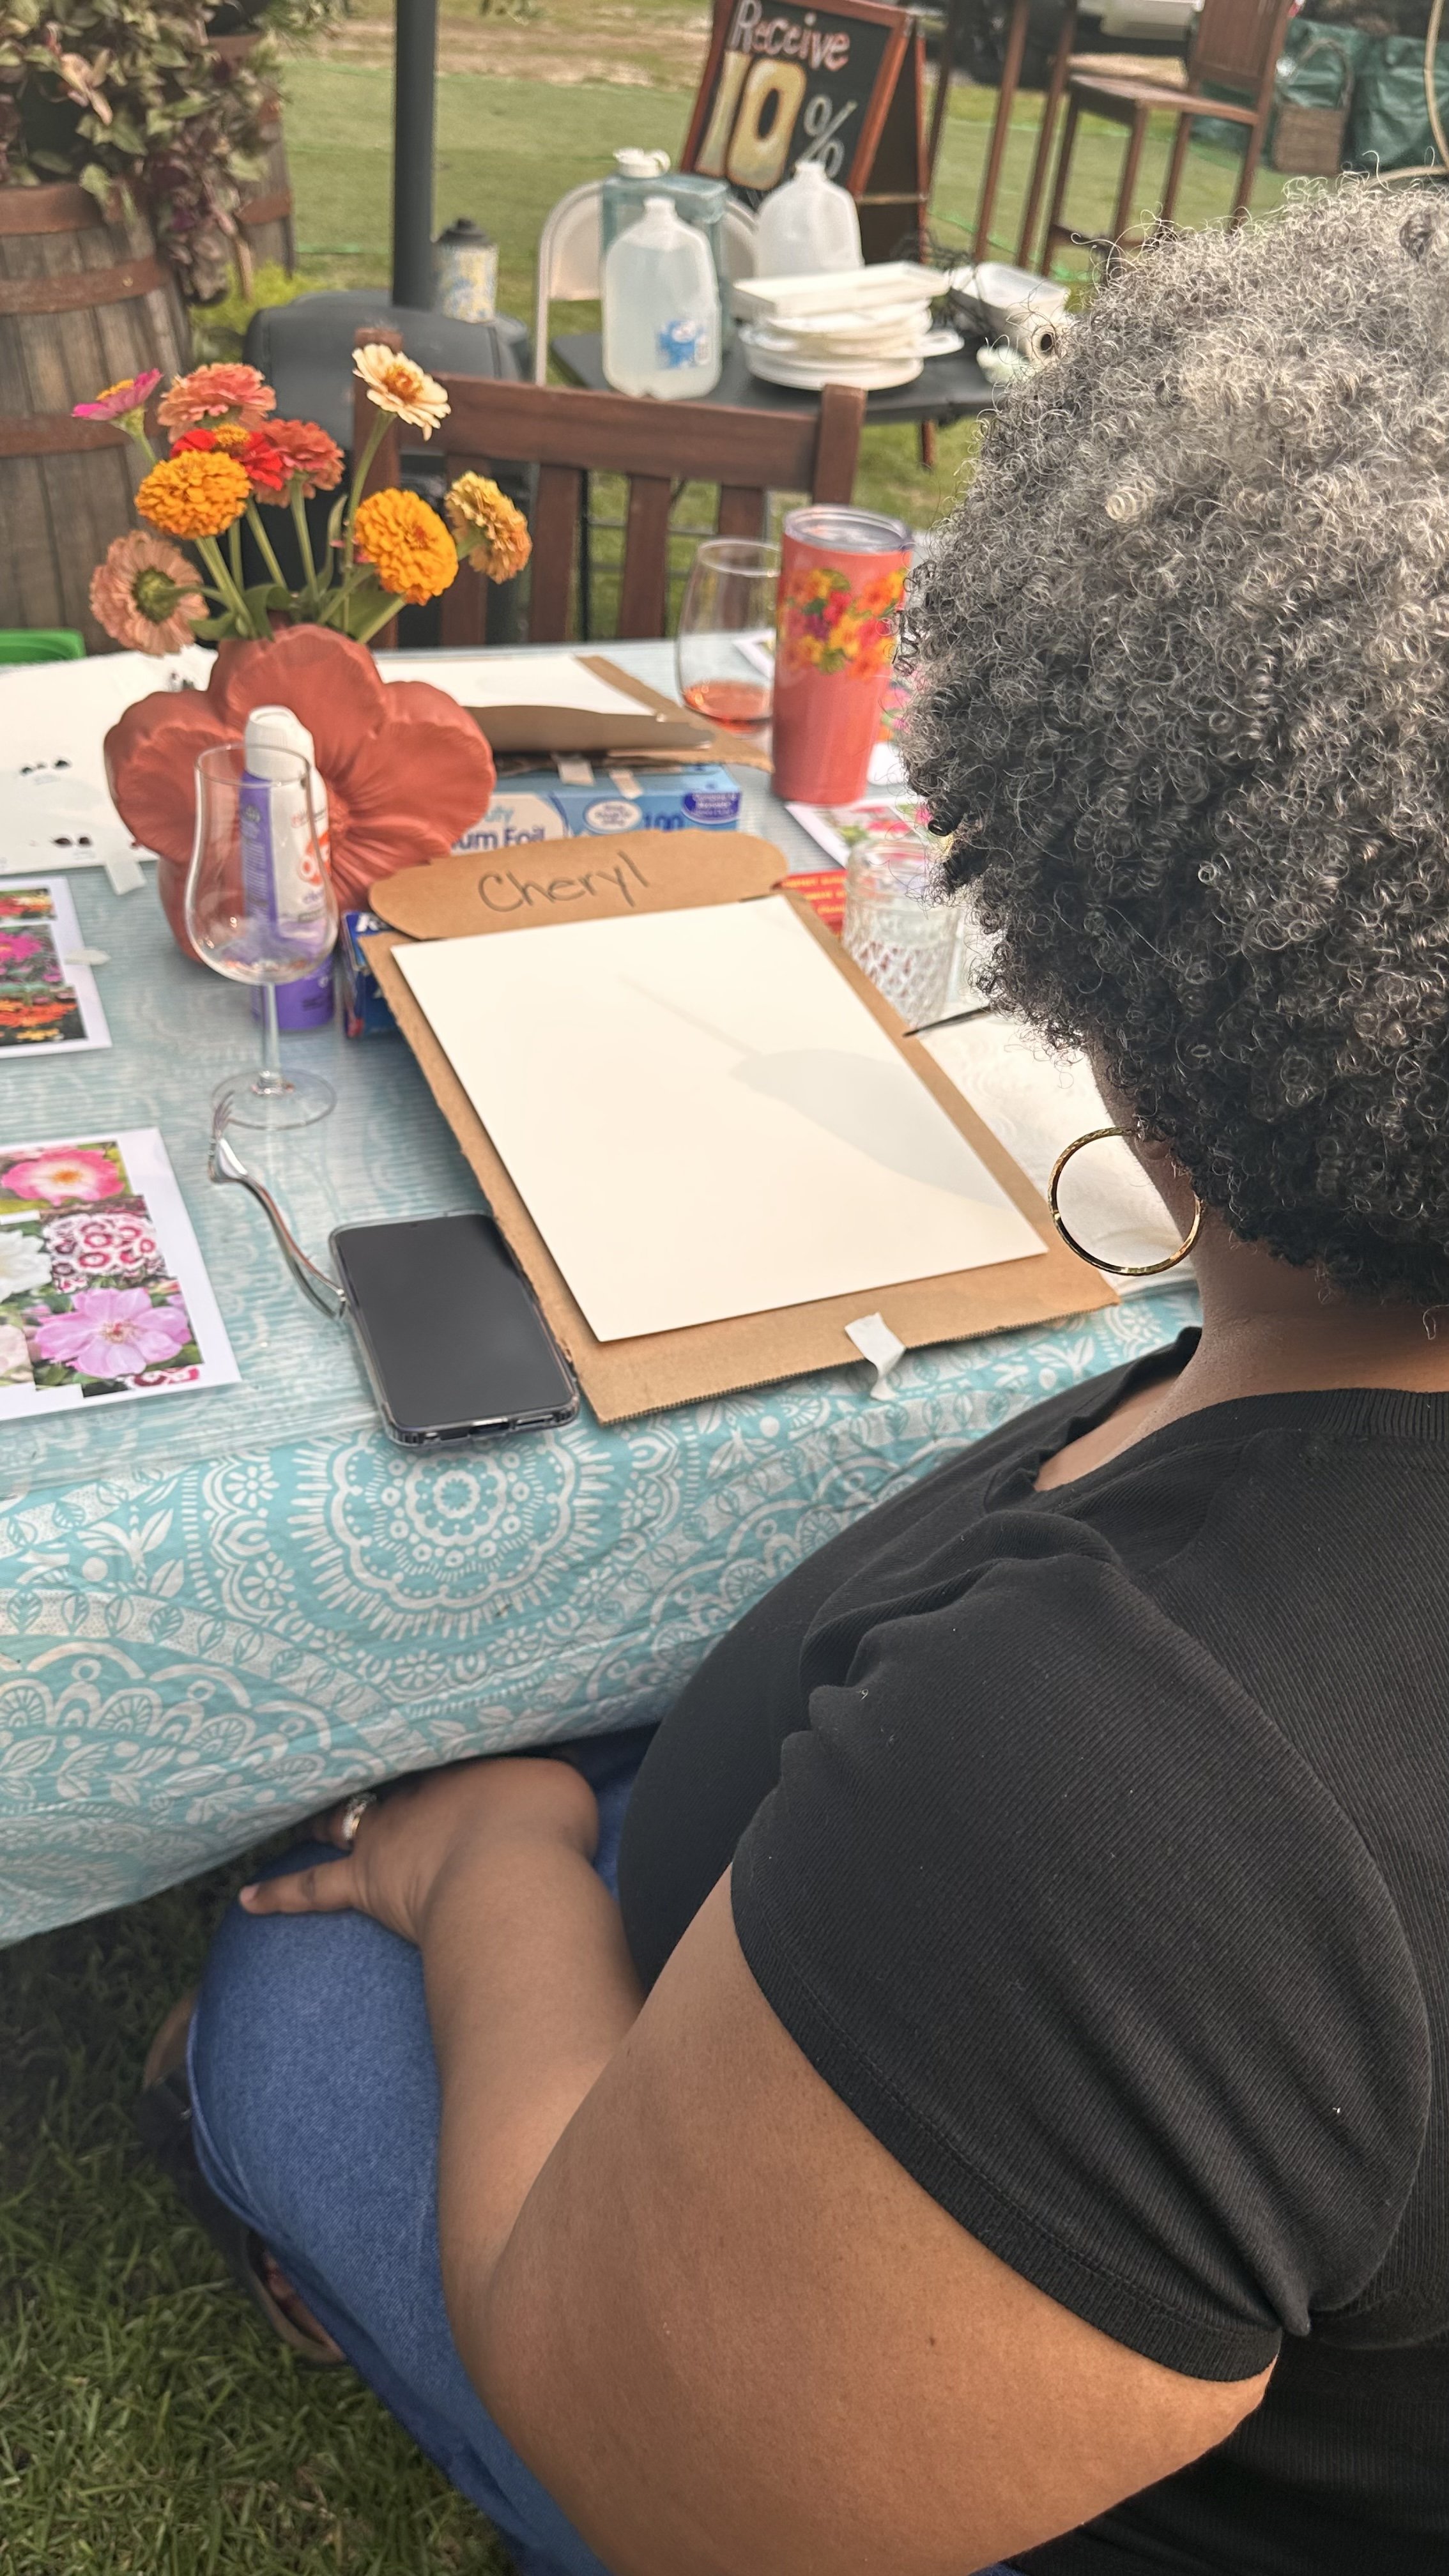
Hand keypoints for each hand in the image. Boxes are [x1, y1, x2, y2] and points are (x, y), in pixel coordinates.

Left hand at [239, 1756, 599, 1945]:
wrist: (509, 1876)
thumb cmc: (543, 1827)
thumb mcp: (564, 1782)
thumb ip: (551, 1768)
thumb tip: (555, 1758)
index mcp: (461, 1760)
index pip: (439, 1742)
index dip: (429, 1735)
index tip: (420, 1722)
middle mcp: (415, 1788)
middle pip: (382, 1770)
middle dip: (367, 1762)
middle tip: (350, 1748)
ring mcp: (383, 1833)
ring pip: (341, 1815)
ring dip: (322, 1812)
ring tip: (296, 1805)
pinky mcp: (364, 1882)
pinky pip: (314, 1889)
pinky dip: (280, 1894)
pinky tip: (248, 1898)